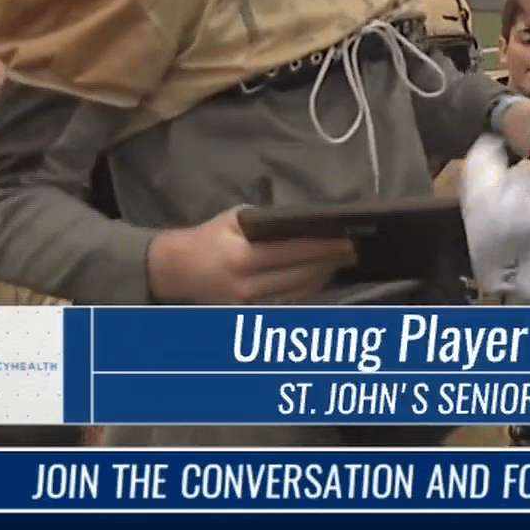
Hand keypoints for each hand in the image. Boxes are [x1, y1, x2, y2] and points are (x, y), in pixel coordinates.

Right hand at [145, 207, 357, 303]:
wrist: (178, 270)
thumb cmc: (209, 237)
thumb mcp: (234, 218)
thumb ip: (267, 221)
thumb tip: (305, 221)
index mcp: (243, 258)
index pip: (294, 253)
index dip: (323, 248)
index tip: (346, 240)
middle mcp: (249, 286)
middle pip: (301, 275)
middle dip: (329, 262)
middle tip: (351, 250)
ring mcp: (251, 303)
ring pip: (299, 291)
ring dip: (322, 276)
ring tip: (340, 261)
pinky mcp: (253, 311)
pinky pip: (289, 300)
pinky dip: (308, 287)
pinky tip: (320, 275)